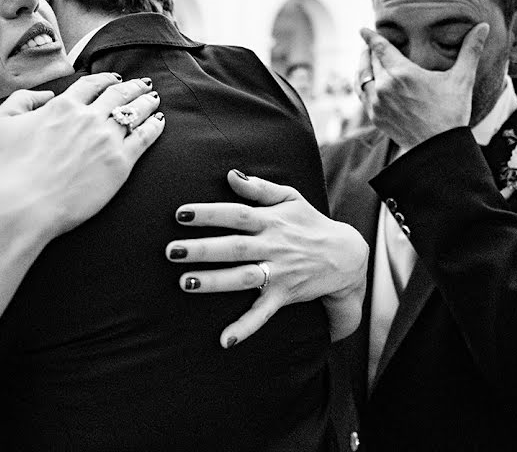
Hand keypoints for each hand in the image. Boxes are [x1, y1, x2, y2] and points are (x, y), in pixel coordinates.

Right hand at [0, 73, 164, 239]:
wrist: (21, 207)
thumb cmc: (4, 170)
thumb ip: (20, 101)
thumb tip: (45, 96)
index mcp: (61, 106)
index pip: (90, 85)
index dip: (104, 80)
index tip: (114, 80)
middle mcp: (88, 118)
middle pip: (118, 94)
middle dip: (133, 86)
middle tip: (143, 84)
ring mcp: (106, 140)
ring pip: (134, 112)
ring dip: (146, 101)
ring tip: (154, 98)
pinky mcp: (120, 164)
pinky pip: (144, 138)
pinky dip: (154, 126)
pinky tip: (159, 121)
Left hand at [166, 170, 366, 346]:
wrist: (345, 255)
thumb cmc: (310, 223)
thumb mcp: (290, 198)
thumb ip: (259, 188)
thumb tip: (229, 175)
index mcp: (271, 221)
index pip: (236, 214)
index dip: (209, 214)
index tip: (181, 214)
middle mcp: (273, 246)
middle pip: (234, 247)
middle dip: (202, 250)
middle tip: (172, 251)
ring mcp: (279, 273)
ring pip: (243, 278)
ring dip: (215, 282)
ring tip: (184, 283)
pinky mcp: (284, 296)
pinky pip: (263, 314)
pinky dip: (245, 328)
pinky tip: (224, 341)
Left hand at [359, 23, 488, 149]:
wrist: (438, 147)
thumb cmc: (452, 112)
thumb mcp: (462, 79)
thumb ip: (470, 50)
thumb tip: (483, 26)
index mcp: (403, 73)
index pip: (381, 48)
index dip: (371, 37)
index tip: (363, 29)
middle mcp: (385, 86)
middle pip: (370, 61)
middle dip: (369, 50)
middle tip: (370, 43)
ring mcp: (377, 103)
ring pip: (363, 78)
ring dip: (363, 66)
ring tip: (366, 59)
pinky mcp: (375, 116)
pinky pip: (362, 95)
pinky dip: (362, 84)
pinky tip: (367, 82)